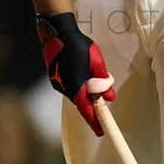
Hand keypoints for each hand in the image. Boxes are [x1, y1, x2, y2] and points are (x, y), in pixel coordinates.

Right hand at [36, 12, 114, 135]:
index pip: (87, 109)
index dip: (95, 121)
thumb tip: (109, 96)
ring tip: (94, 83)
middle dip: (93, 104)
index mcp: (75, 85)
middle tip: (103, 105)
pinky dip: (79, 86)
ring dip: (86, 93)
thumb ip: (103, 80)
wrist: (57, 32)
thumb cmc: (78, 45)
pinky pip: (70, 87)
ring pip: (75, 94)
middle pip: (81, 102)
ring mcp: (57, 83)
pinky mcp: (54, 78)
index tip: (101, 131)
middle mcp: (64, 88)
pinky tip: (83, 76)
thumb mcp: (97, 62)